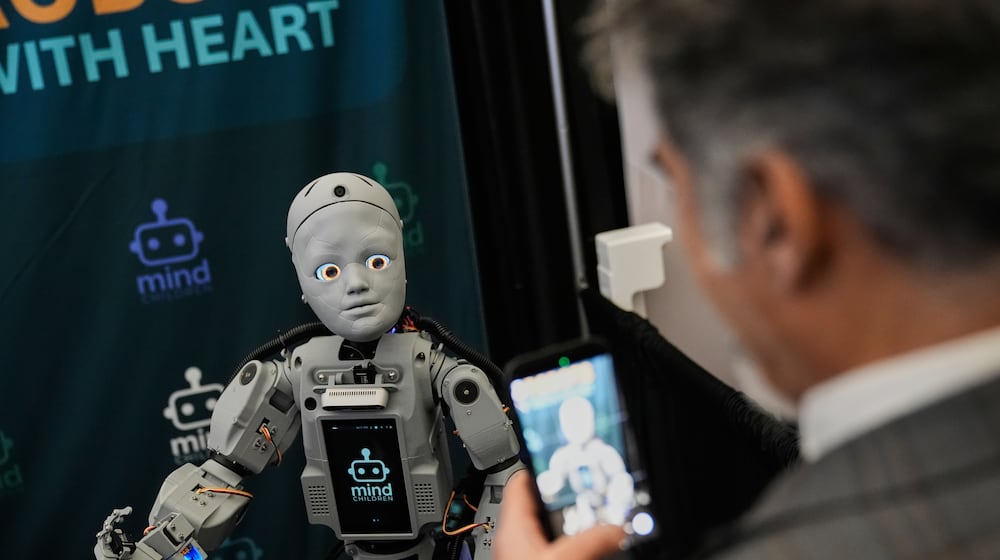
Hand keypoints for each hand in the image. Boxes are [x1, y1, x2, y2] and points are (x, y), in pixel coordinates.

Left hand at [495, 471, 625, 559]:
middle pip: (542, 506)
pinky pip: (557, 548)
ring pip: (552, 530)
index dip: (540, 463)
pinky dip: (575, 544)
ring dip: (575, 525)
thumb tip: (618, 529)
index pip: (519, 481)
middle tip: (592, 489)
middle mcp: (517, 542)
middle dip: (568, 497)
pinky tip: (593, 547)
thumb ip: (590, 540)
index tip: (562, 455)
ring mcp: (527, 555)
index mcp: (512, 528)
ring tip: (599, 518)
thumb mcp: (563, 558)